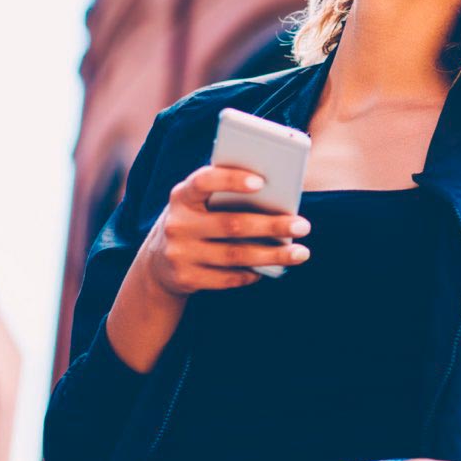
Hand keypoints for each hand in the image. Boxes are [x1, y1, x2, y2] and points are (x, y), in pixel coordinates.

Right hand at [135, 164, 312, 299]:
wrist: (157, 264)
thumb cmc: (195, 221)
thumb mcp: (198, 203)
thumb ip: (225, 194)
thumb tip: (278, 195)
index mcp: (181, 196)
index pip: (204, 181)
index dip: (231, 180)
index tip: (262, 181)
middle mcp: (177, 224)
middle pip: (231, 224)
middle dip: (272, 225)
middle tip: (303, 225)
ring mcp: (179, 254)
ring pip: (235, 255)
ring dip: (272, 255)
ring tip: (301, 252)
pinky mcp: (185, 279)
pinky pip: (228, 278)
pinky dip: (252, 273)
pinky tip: (273, 268)